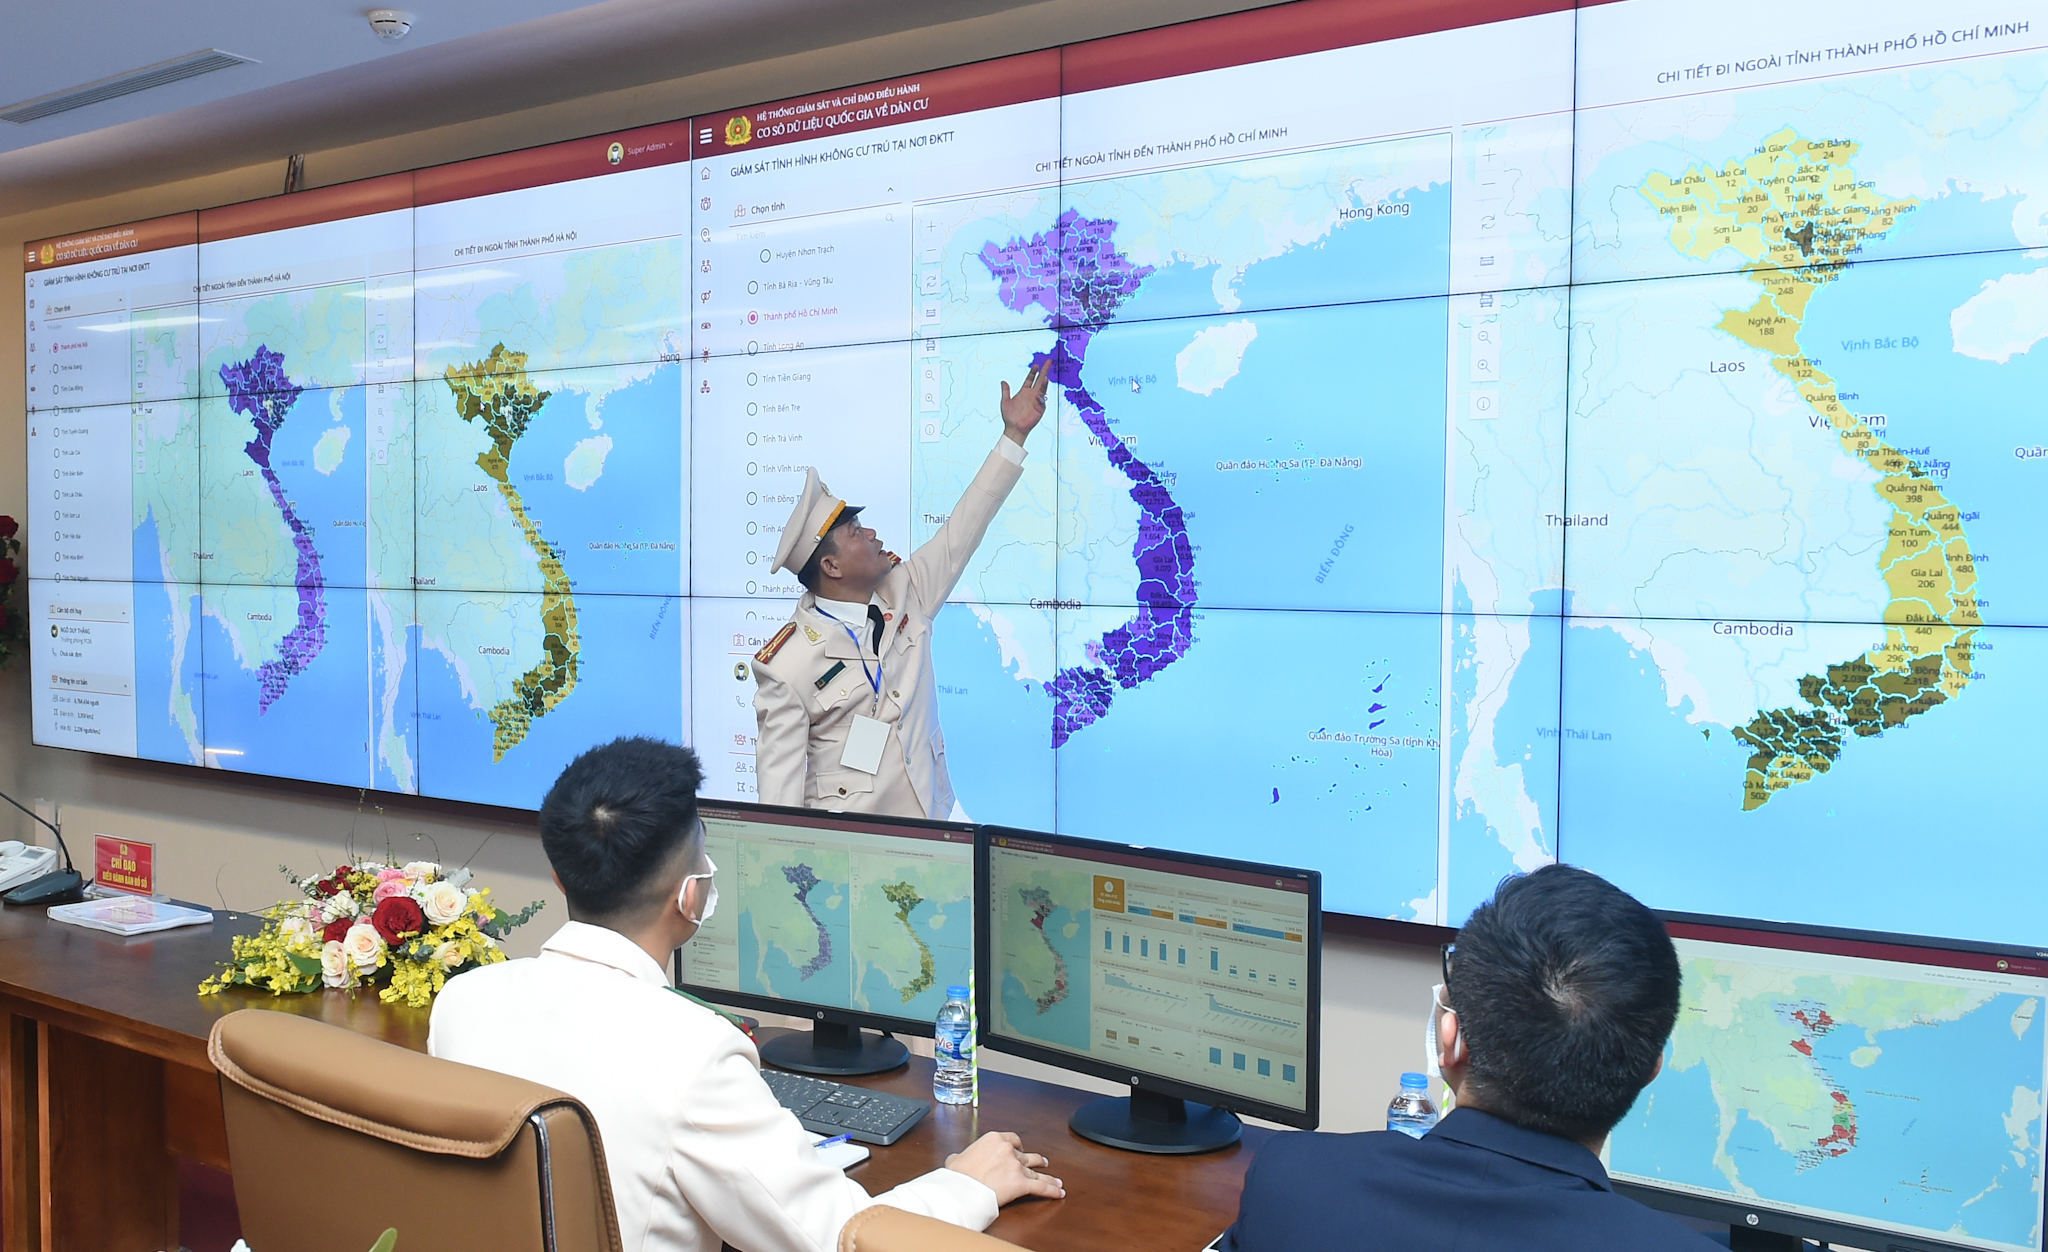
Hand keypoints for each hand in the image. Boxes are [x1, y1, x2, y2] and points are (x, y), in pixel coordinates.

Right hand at [944, 1130, 1065, 1204]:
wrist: (960, 1189)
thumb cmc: (957, 1176)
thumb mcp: (955, 1160)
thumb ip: (960, 1157)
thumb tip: (956, 1160)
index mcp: (993, 1139)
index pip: (1012, 1139)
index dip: (1017, 1146)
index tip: (1018, 1149)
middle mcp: (1008, 1150)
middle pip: (1026, 1154)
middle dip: (1035, 1159)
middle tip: (1041, 1162)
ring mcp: (1016, 1166)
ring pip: (1036, 1171)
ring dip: (1047, 1175)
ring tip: (1055, 1179)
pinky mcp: (1021, 1183)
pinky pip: (1041, 1186)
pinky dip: (1051, 1190)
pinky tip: (1060, 1192)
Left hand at [999, 361, 1050, 442]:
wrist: (1014, 428)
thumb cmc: (1009, 416)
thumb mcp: (1005, 401)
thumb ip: (1006, 391)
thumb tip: (1003, 381)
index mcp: (1024, 392)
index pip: (1030, 379)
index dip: (1033, 372)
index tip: (1036, 365)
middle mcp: (1032, 395)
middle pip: (1040, 380)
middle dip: (1044, 371)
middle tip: (1049, 361)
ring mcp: (1036, 401)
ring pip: (1042, 389)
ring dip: (1044, 383)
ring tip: (1046, 377)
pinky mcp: (1040, 408)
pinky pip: (1042, 400)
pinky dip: (1042, 395)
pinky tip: (1041, 393)